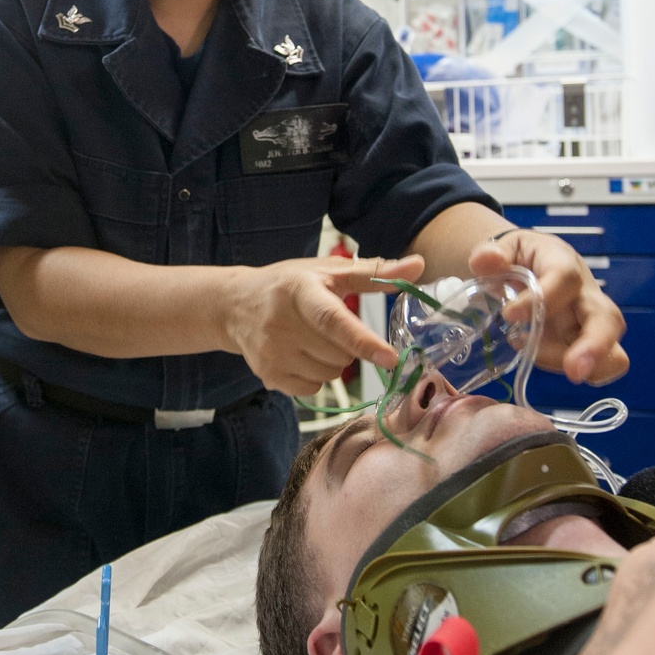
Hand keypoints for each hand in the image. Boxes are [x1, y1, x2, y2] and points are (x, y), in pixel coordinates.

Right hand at [223, 253, 424, 395]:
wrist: (235, 305)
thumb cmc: (290, 284)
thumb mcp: (328, 271)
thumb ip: (375, 272)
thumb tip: (419, 266)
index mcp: (300, 290)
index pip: (335, 321)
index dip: (364, 341)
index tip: (391, 357)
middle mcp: (281, 323)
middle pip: (339, 353)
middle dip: (348, 345)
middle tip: (331, 327)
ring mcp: (271, 352)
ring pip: (330, 373)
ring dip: (334, 361)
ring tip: (313, 339)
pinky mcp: (267, 374)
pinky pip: (313, 388)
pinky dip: (317, 376)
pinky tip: (302, 354)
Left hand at [469, 231, 627, 385]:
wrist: (529, 270)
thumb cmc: (522, 259)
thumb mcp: (506, 248)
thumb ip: (492, 253)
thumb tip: (485, 260)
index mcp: (564, 264)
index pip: (566, 278)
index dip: (543, 298)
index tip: (510, 314)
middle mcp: (586, 296)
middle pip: (609, 320)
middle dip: (595, 347)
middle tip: (573, 371)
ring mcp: (590, 326)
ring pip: (614, 354)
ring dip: (582, 368)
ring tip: (534, 358)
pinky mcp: (586, 349)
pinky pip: (596, 370)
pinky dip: (571, 373)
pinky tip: (536, 359)